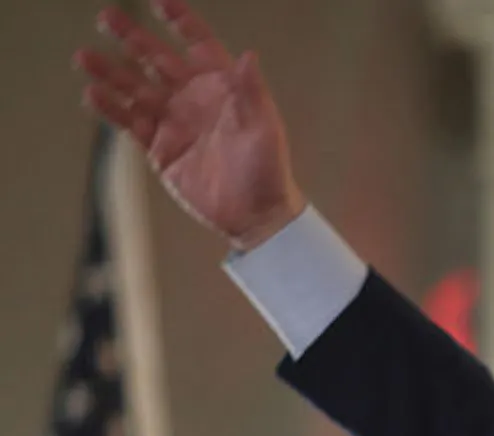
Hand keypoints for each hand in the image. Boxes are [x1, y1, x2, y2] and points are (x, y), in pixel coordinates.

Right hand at [76, 0, 304, 249]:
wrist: (255, 216)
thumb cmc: (268, 171)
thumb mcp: (264, 129)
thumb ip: (251, 92)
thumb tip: (249, 55)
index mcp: (223, 86)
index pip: (198, 43)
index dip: (180, 21)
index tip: (158, 1)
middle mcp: (194, 97)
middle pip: (157, 59)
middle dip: (133, 38)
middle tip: (107, 16)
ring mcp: (174, 121)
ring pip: (136, 88)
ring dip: (111, 71)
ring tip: (84, 57)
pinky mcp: (159, 147)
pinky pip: (131, 122)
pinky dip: (112, 108)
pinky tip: (93, 94)